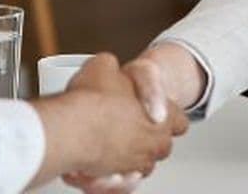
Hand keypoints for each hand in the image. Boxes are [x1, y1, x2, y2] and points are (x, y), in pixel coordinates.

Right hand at [62, 47, 200, 192]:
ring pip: (139, 164)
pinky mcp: (114, 182)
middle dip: (145, 134)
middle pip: (159, 144)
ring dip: (126, 153)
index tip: (153, 109)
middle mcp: (153, 146)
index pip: (179, 121)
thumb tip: (110, 70)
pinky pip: (118, 181)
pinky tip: (94, 162)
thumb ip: (115, 69)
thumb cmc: (92, 102)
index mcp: (164, 117)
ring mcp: (135, 166)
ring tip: (104, 138)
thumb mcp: (105, 65)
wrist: (69, 129)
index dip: (166, 113)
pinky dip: (109, 174)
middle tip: (123, 120)